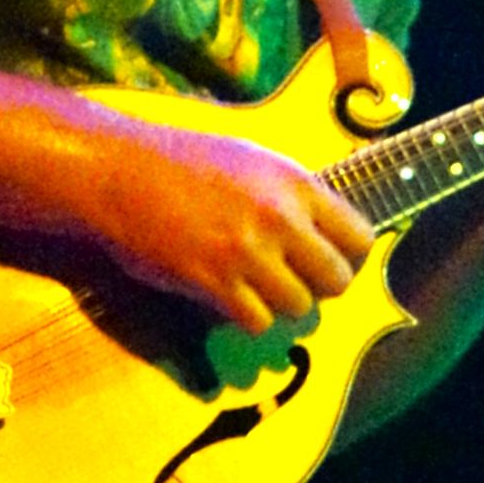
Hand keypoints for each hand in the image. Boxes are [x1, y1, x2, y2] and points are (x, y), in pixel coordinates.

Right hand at [89, 123, 375, 335]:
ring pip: (299, 307)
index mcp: (295, 183)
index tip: (329, 259)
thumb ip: (291, 194)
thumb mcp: (252, 160)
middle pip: (337, 280)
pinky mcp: (215, 282)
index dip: (349, 256)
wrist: (123, 171)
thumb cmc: (184, 160)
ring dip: (279, 303)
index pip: (360, 237)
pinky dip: (246, 316)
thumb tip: (324, 231)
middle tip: (293, 279)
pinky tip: (229, 294)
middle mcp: (280, 217)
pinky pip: (257, 322)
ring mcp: (248, 252)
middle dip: (319, 286)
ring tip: (255, 285)